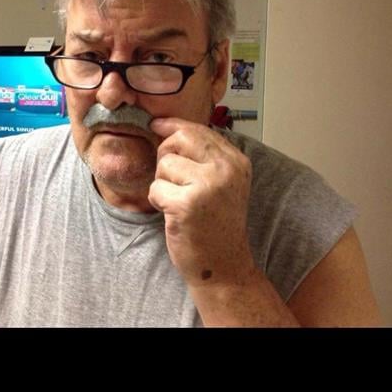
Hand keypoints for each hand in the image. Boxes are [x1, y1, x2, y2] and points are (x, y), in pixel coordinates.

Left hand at [148, 118, 255, 289]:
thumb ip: (203, 156)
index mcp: (236, 162)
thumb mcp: (222, 184)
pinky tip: (174, 214)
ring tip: (178, 202)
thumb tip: (165, 126)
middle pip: (179, 139)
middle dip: (165, 155)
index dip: (173, 126)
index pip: (199, 129)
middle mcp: (226, 170)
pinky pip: (155, 188)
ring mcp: (208, 186)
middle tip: (173, 181)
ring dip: (162, 183)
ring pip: (164, 164)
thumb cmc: (216, 225)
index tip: (157, 125)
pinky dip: (157, 202)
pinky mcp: (187, 204)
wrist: (223, 266)